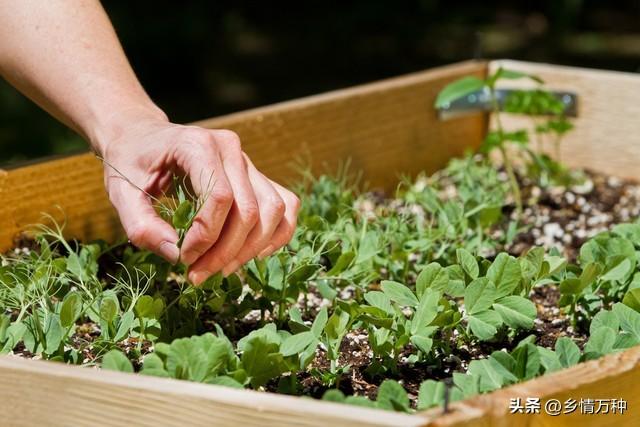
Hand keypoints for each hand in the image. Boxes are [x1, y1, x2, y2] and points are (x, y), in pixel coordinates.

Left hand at [101, 115, 299, 284]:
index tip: (183, 258)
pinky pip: (285, 205)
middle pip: (249, 209)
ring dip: (251, 249)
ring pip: (272, 211)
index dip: (206, 236)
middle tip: (197, 274)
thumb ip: (142, 226)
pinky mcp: (257, 176)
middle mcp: (230, 149)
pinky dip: (277, 234)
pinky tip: (255, 255)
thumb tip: (176, 256)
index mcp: (197, 144)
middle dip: (226, 251)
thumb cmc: (130, 162)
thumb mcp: (120, 193)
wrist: (142, 136)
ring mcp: (248, 161)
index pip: (220, 196)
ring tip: (221, 269)